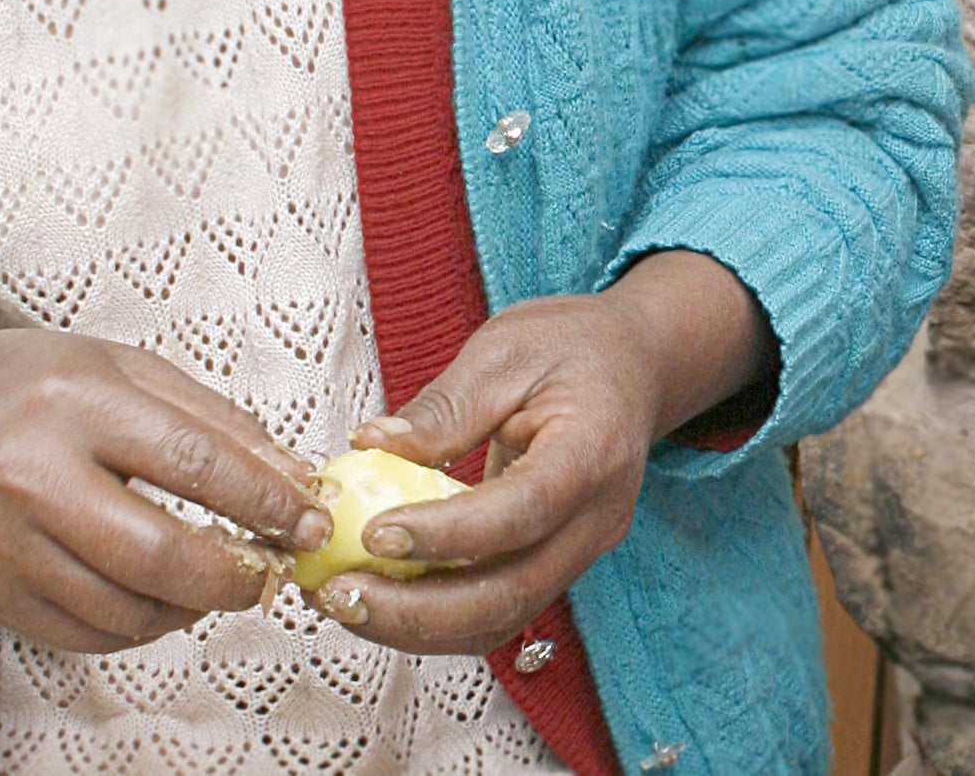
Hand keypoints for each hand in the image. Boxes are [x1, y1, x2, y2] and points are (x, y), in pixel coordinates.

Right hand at [0, 331, 329, 651]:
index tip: (311, 521)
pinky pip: (82, 634)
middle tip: (272, 572)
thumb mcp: (127, 369)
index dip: (266, 500)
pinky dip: (139, 627)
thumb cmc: (35, 386)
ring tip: (219, 581)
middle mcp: (29, 475)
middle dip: (234, 574)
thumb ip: (216, 420)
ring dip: (191, 607)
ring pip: (122, 607)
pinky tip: (163, 598)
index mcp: (76, 402)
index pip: (194, 462)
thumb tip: (293, 478)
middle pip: (157, 554)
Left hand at [314, 250, 772, 653]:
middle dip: (416, 610)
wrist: (634, 366)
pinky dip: (435, 618)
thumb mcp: (506, 350)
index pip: (521, 510)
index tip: (373, 532)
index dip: (446, 534)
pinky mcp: (558, 564)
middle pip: (510, 592)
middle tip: (339, 593)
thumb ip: (443, 407)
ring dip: (417, 628)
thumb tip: (370, 446)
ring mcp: (582, 550)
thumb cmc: (574, 347)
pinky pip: (497, 609)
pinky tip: (381, 598)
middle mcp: (597, 517)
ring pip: (501, 618)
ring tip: (346, 602)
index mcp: (594, 450)